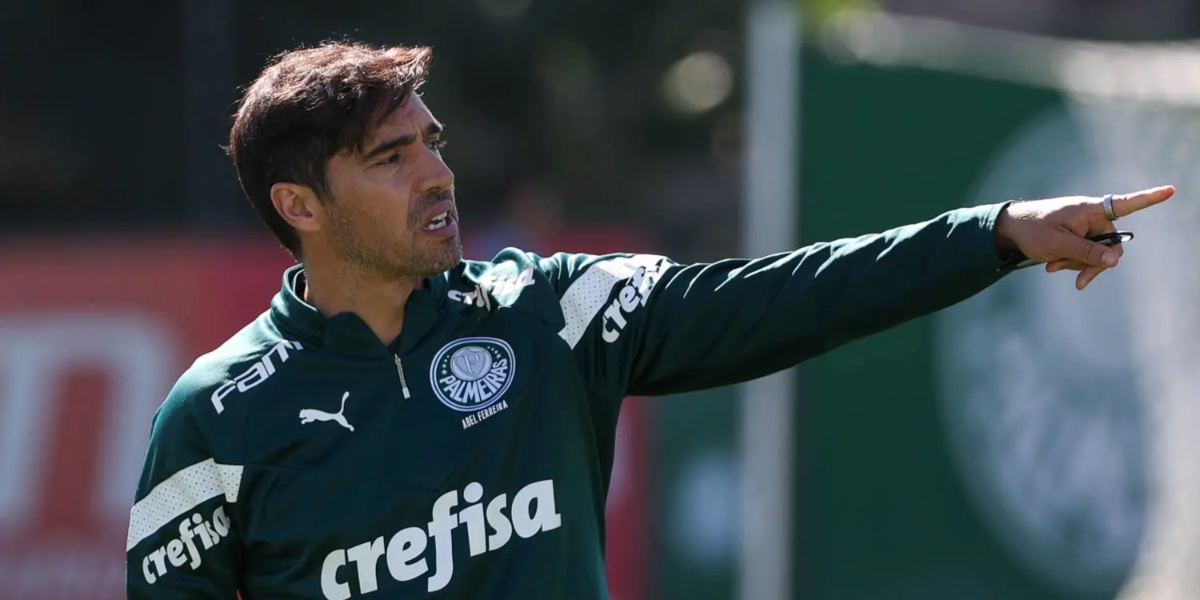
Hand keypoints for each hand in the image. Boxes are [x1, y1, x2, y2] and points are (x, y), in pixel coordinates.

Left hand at [994, 185, 1175, 289]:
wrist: (1009, 230)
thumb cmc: (1032, 230)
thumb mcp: (1058, 245)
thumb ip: (1087, 253)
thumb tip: (1116, 261)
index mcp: (1091, 210)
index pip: (1126, 204)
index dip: (1149, 198)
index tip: (1171, 190)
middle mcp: (1092, 217)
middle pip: (1111, 246)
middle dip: (1093, 263)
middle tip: (1078, 280)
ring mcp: (1084, 228)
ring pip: (1096, 255)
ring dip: (1076, 264)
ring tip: (1051, 265)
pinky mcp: (1077, 238)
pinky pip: (1084, 256)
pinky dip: (1070, 262)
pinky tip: (1050, 266)